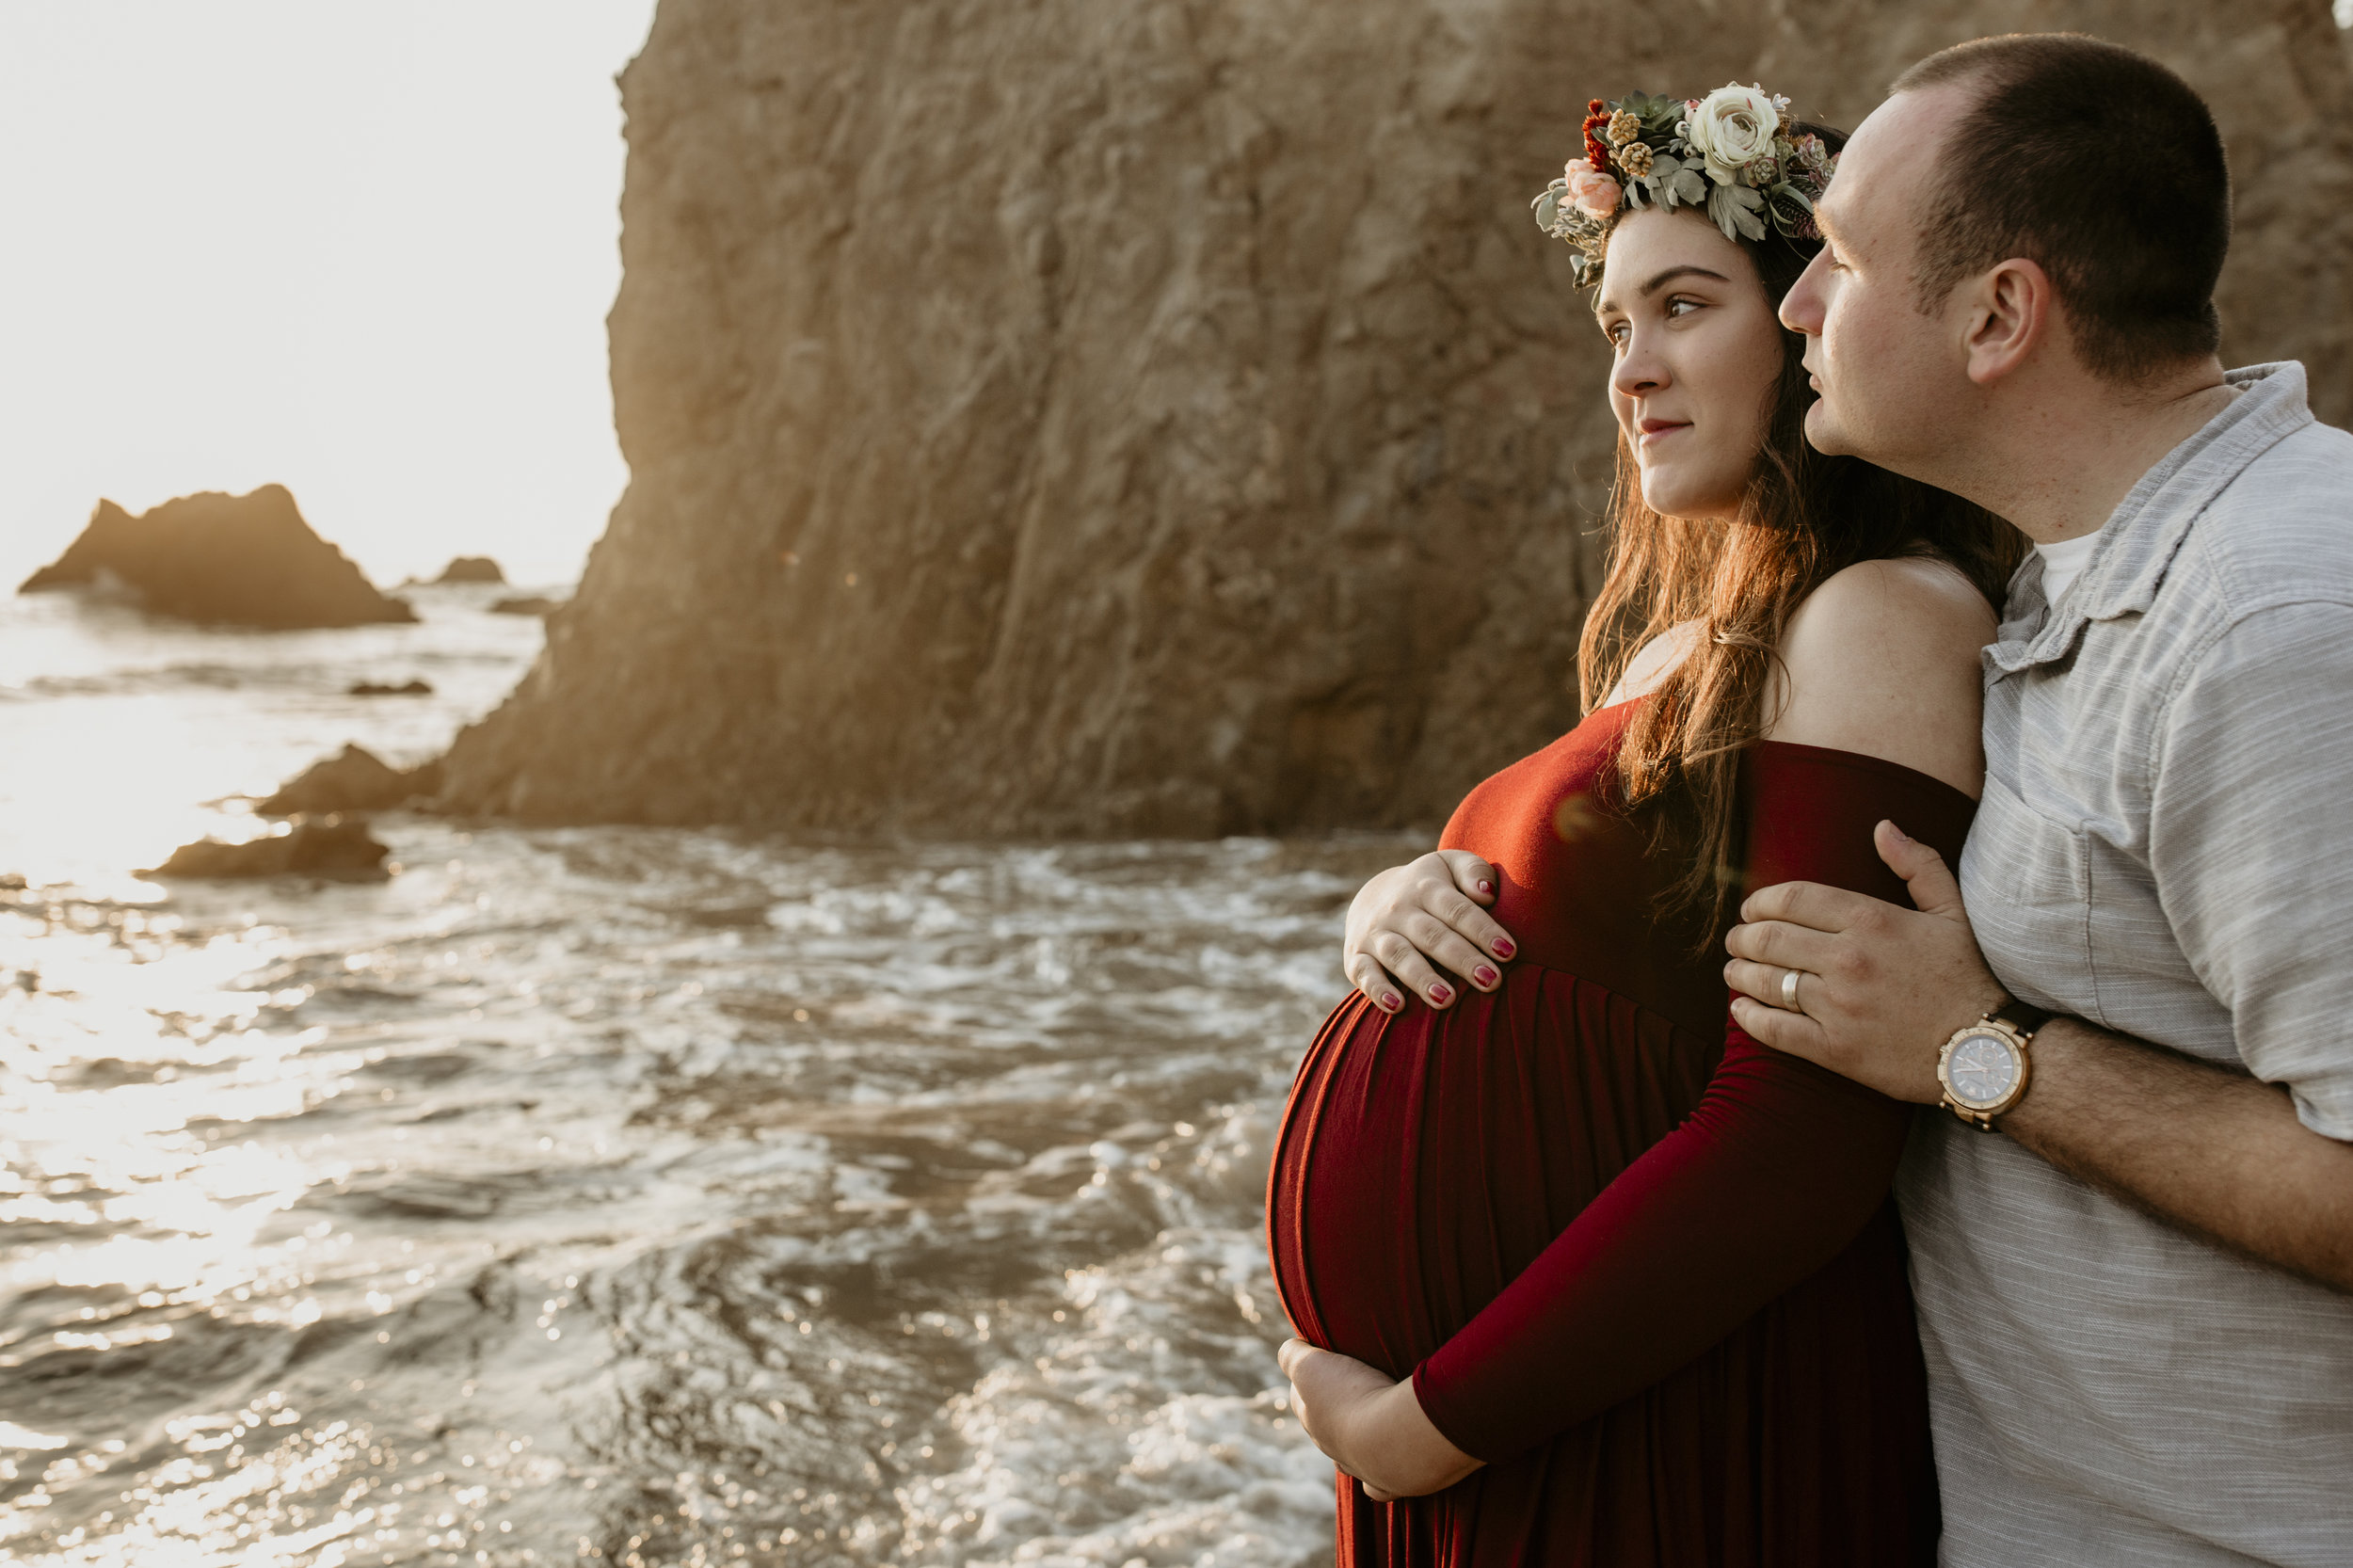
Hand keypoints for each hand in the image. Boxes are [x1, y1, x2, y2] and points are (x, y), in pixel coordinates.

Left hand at [1278, 1339, 1481, 1499]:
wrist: (1392, 1437)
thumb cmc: (1354, 1396)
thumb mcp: (1311, 1364)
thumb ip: (1292, 1355)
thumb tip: (1289, 1350)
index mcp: (1311, 1418)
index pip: (1300, 1397)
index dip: (1310, 1377)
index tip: (1325, 1360)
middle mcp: (1330, 1446)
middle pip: (1323, 1426)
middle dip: (1333, 1408)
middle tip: (1354, 1385)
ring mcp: (1358, 1467)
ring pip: (1347, 1457)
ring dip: (1356, 1441)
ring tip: (1373, 1422)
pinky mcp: (1387, 1482)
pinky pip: (1376, 1486)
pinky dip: (1375, 1478)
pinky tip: (1382, 1467)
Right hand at [1343, 850, 1516, 1012]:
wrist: (1374, 897)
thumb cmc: (1431, 887)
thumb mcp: (1450, 866)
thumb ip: (1474, 871)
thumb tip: (1488, 894)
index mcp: (1426, 887)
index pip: (1457, 909)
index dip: (1483, 930)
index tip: (1509, 952)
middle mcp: (1398, 910)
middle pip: (1432, 935)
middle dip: (1462, 959)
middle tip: (1491, 981)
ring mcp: (1375, 934)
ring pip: (1399, 956)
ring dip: (1422, 978)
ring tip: (1447, 999)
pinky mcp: (1356, 958)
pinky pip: (1364, 974)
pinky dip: (1378, 990)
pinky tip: (1397, 1007)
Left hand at [1722, 820, 2007, 1103]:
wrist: (1989, 1053)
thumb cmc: (1972, 978)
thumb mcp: (1954, 912)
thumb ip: (1918, 864)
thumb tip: (1883, 827)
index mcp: (1871, 920)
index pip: (1791, 899)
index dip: (1760, 902)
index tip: (1751, 909)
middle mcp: (1848, 959)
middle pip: (1769, 938)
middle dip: (1742, 936)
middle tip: (1736, 940)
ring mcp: (1839, 1006)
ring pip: (1765, 981)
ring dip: (1739, 972)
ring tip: (1733, 970)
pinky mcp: (1835, 1050)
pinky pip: (1775, 1030)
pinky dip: (1749, 1017)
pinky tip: (1741, 1009)